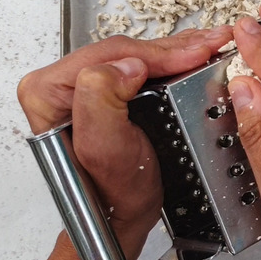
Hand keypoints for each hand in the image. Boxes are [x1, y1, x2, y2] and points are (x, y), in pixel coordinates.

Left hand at [15, 27, 232, 259]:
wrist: (121, 215)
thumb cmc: (112, 192)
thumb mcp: (104, 149)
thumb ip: (102, 100)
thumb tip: (127, 65)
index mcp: (49, 90)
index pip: (111, 55)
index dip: (159, 53)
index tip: (195, 55)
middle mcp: (62, 84)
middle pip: (125, 51)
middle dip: (174, 48)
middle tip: (210, 44)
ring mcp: (84, 87)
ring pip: (136, 56)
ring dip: (177, 51)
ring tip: (209, 45)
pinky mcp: (105, 93)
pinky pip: (141, 67)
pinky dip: (171, 62)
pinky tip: (192, 56)